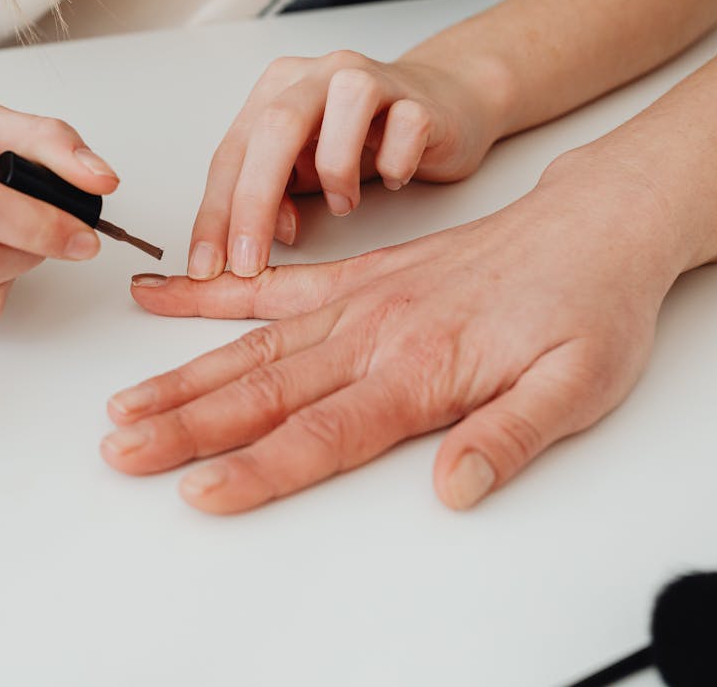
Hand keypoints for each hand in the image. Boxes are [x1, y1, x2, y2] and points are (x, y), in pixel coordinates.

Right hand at [103, 180, 680, 512]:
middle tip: (122, 451)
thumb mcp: (578, 386)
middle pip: (264, 389)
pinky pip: (272, 287)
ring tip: (125, 405)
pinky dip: (213, 294)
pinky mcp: (356, 276)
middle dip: (187, 426)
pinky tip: (164, 299)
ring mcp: (357, 299)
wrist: (594, 225)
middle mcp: (374, 331)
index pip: (322, 432)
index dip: (255, 468)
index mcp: (420, 366)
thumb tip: (453, 488)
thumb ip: (509, 436)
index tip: (196, 491)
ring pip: (251, 344)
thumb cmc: (589, 307)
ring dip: (183, 377)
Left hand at [187, 49, 509, 279]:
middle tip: (249, 262)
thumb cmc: (366, 138)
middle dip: (254, 204)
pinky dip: (394, 167)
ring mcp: (371, 79)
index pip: (232, 153)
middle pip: (274, 130)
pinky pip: (404, 131)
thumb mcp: (306, 171)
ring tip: (343, 203)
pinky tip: (394, 177)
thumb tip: (265, 235)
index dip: (214, 213)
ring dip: (336, 175)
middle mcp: (318, 76)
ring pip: (341, 117)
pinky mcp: (419, 99)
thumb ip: (276, 197)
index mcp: (277, 90)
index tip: (205, 265)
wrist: (443, 104)